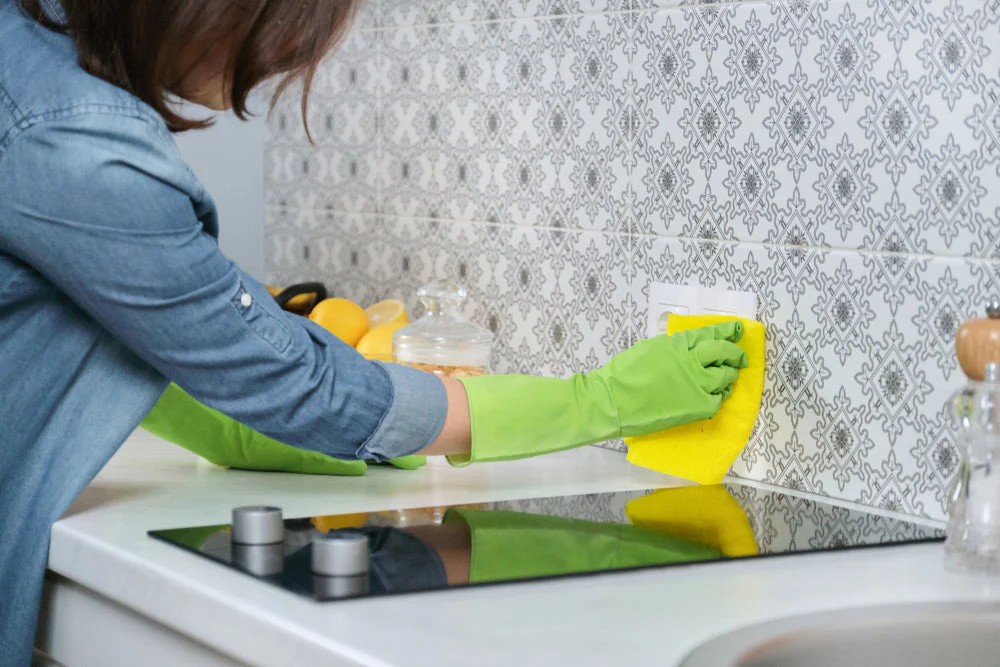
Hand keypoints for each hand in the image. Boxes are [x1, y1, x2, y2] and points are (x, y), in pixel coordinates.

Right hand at [587, 321, 747, 436]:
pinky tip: (717, 394)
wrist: (613, 401)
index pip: (710, 334)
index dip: (727, 331)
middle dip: (734, 353)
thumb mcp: (650, 348)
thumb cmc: (624, 374)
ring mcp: (697, 384)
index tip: (737, 329)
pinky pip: (718, 399)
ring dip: (729, 374)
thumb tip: (688, 349)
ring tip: (728, 375)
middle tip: (739, 356)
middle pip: (723, 352)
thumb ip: (673, 347)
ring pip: (725, 376)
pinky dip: (719, 395)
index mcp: (677, 343)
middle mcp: (692, 360)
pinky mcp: (697, 405)